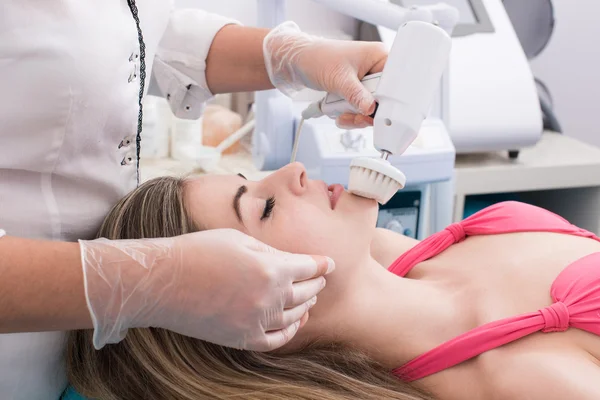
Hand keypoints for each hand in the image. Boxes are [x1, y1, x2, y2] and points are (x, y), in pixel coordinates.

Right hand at [79, 229, 333, 350]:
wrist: (163, 282)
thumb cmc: (198, 251)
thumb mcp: (239, 239)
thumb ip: (270, 251)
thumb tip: (290, 260)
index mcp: (271, 269)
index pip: (309, 268)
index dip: (322, 265)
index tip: (329, 264)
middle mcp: (270, 298)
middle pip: (306, 293)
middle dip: (316, 284)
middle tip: (319, 279)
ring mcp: (256, 321)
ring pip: (294, 316)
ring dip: (306, 306)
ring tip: (309, 300)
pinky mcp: (241, 338)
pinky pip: (276, 340)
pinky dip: (289, 331)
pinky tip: (294, 323)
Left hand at [263, 21, 387, 128]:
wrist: (297, 62)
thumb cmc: (318, 58)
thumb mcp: (340, 79)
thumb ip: (357, 95)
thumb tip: (371, 109)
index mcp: (378, 57)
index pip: (395, 81)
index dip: (388, 99)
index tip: (378, 113)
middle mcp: (374, 69)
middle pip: (383, 99)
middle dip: (366, 112)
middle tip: (356, 116)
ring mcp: (365, 82)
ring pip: (370, 108)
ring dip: (355, 116)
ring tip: (342, 115)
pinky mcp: (356, 91)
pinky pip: (359, 109)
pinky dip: (349, 116)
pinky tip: (339, 114)